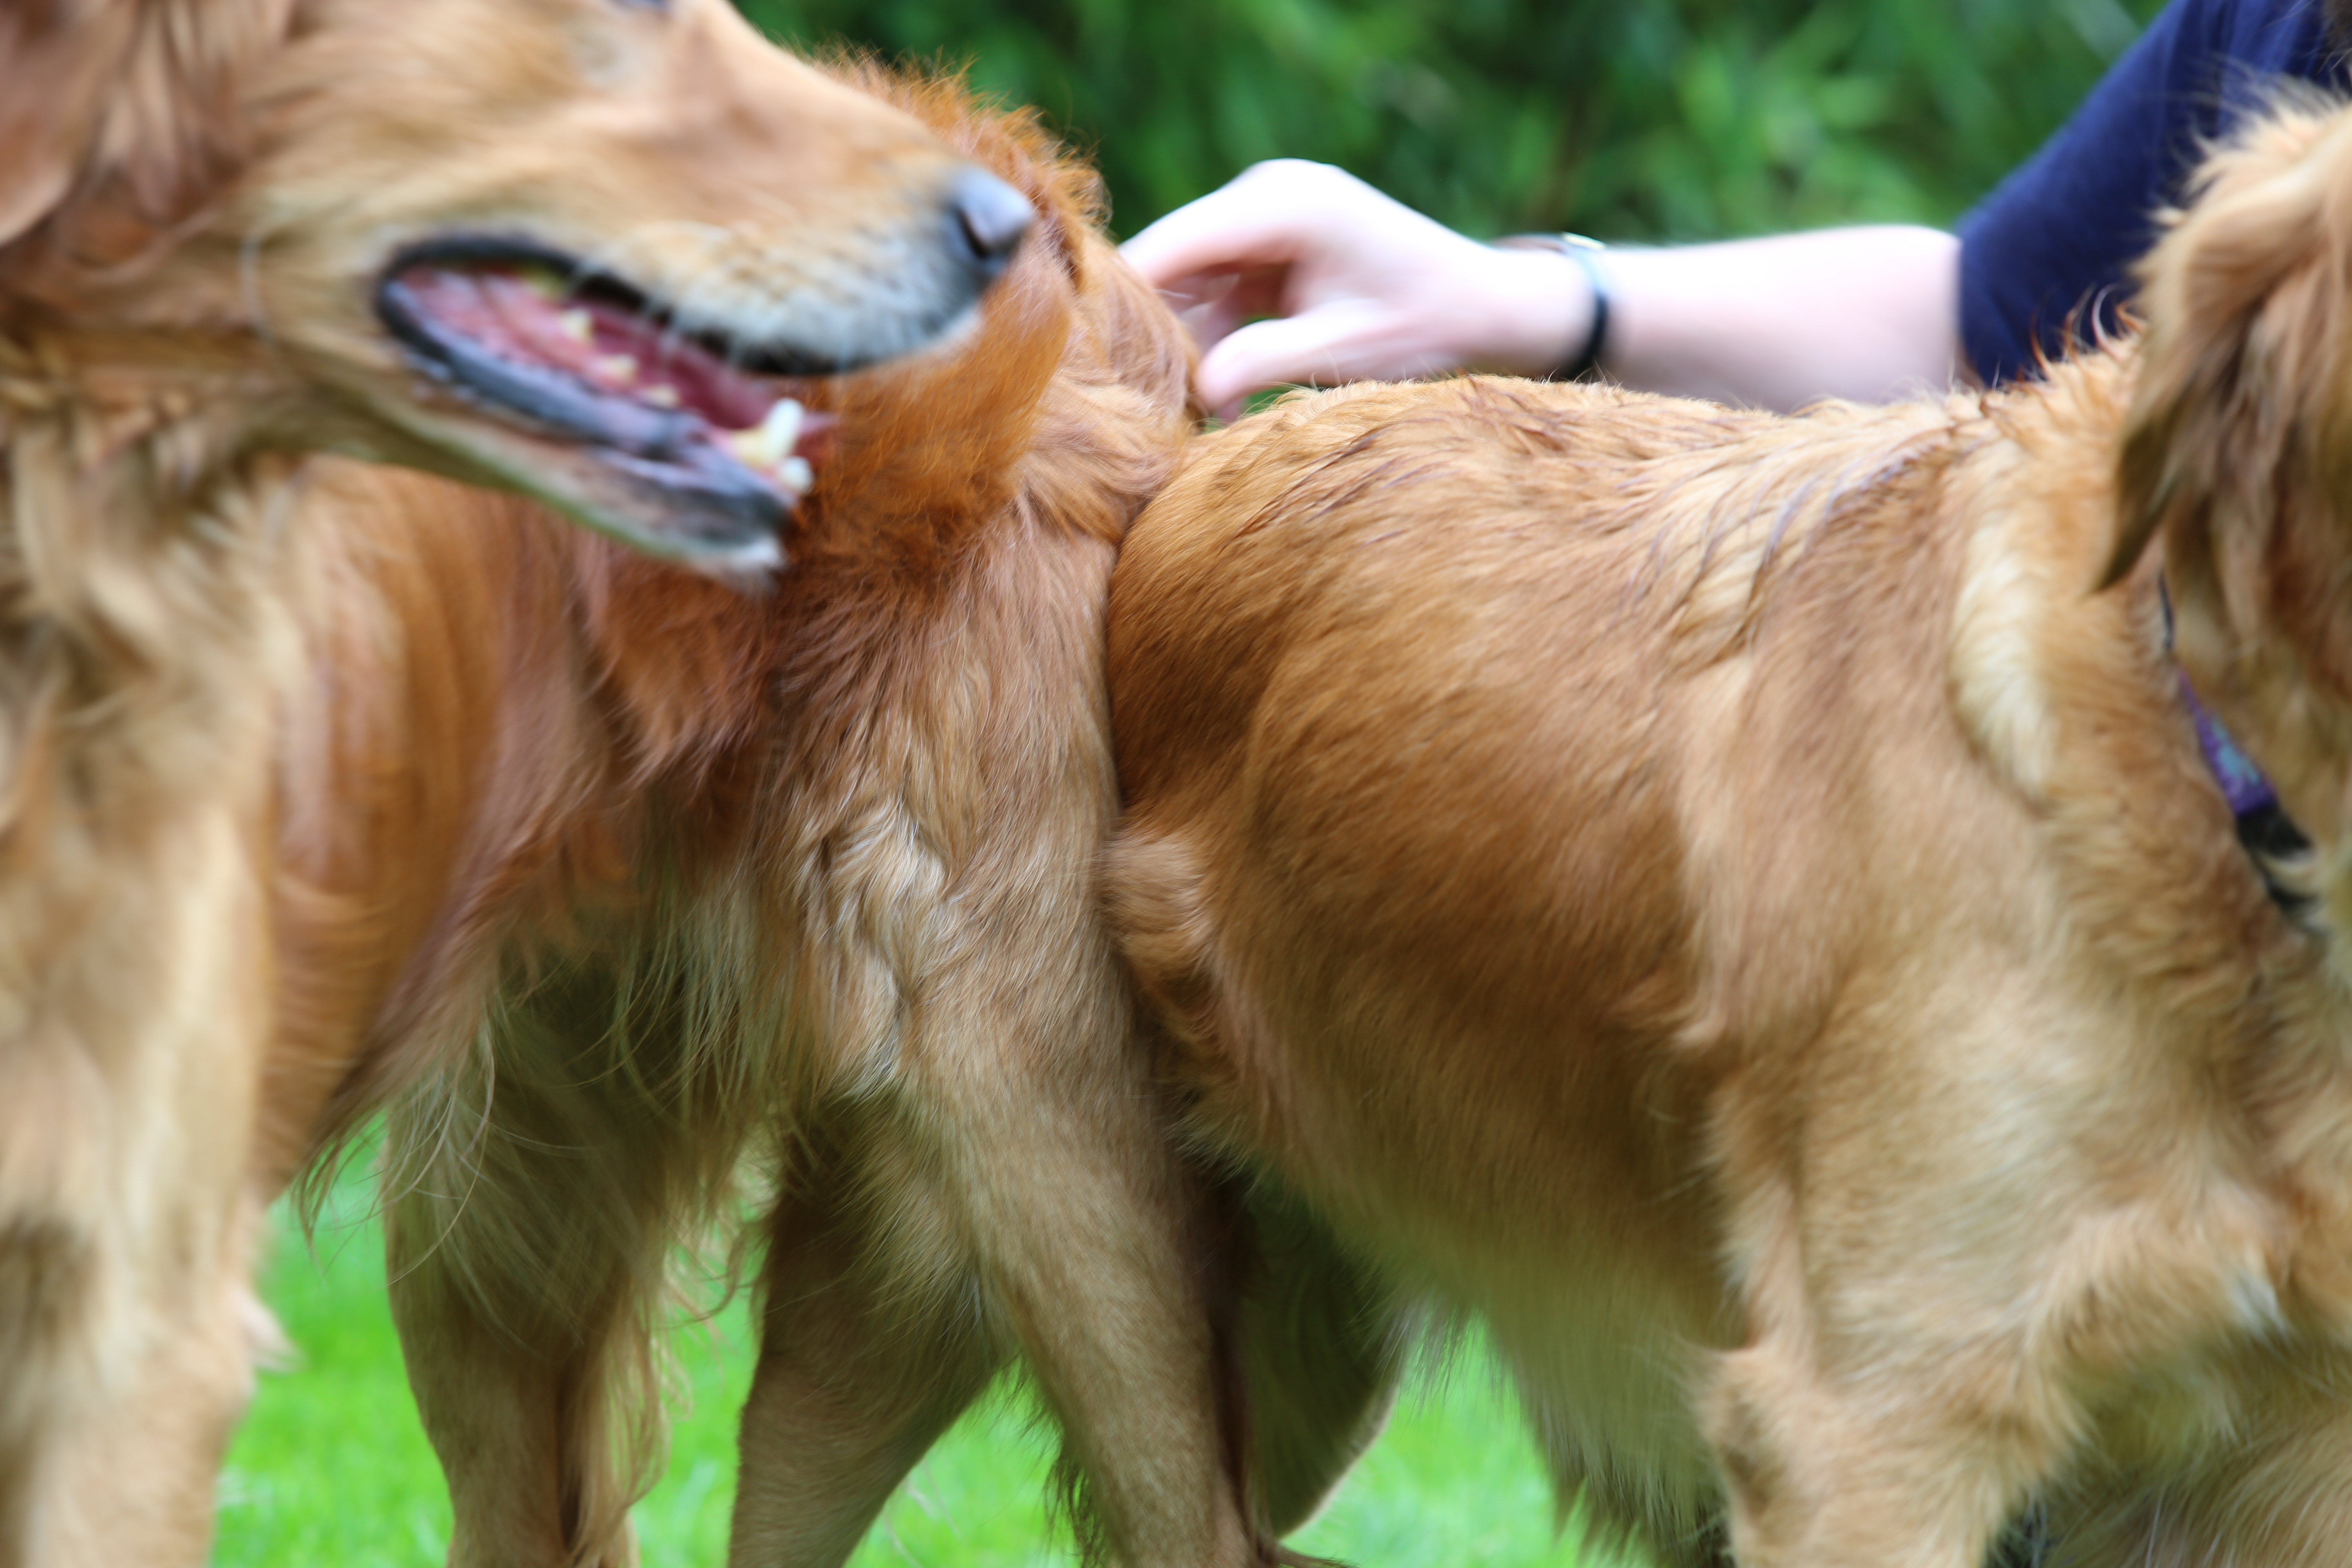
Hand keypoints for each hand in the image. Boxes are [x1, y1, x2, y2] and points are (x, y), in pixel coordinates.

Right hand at [1121, 160, 1592, 417]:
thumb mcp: (1345, 348)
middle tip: (1138, 403)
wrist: (1482, 307)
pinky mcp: (1267, 252)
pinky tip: (1218, 403)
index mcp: (1283, 203)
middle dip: (1151, 330)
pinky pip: (1215, 296)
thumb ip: (1266, 363)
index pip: (1172, 242)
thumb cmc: (1428, 321)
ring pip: (1187, 284)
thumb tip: (1196, 396)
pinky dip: (1212, 345)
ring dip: (1181, 346)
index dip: (1125, 298)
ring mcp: (1263, 223)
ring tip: (1180, 414)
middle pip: (1171, 261)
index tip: (1092, 360)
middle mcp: (1264, 199)